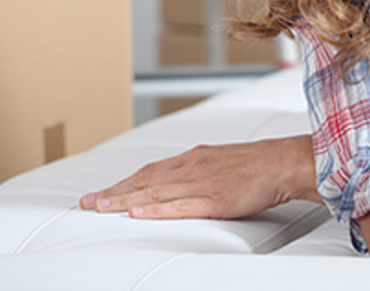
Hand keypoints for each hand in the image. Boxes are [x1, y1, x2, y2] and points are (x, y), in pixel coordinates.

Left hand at [79, 135, 319, 218]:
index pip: (148, 171)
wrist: (283, 162)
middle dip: (113, 193)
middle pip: (144, 181)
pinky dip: (155, 210)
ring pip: (154, 193)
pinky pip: (179, 206)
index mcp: (193, 157)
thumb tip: (179, 183)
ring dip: (124, 200)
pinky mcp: (214, 199)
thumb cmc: (257, 164)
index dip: (122, 183)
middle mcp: (191, 167)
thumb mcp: (221, 160)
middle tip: (86, 203)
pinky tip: (137, 213)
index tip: (99, 193)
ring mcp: (201, 183)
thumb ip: (198, 170)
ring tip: (99, 208)